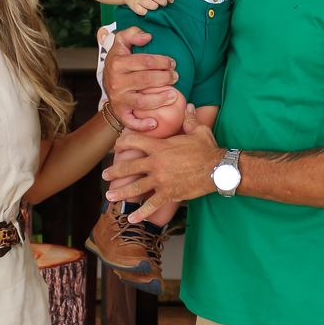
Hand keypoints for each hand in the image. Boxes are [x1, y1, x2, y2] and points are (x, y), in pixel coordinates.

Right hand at [103, 26, 181, 131]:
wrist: (107, 82)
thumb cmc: (120, 61)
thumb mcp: (121, 43)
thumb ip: (132, 33)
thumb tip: (148, 37)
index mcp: (117, 63)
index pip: (145, 61)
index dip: (162, 61)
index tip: (173, 63)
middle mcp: (116, 82)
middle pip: (146, 80)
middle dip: (165, 78)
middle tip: (176, 77)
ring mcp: (118, 99)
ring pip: (142, 101)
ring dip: (160, 100)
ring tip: (174, 96)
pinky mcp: (120, 113)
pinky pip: (131, 122)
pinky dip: (142, 125)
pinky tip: (155, 123)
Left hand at [103, 106, 220, 221]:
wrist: (218, 169)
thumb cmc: (208, 149)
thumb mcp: (197, 130)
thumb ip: (188, 119)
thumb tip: (187, 106)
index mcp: (160, 147)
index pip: (135, 141)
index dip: (123, 142)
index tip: (117, 145)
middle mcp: (156, 163)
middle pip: (129, 167)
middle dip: (114, 171)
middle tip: (105, 175)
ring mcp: (161, 180)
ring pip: (136, 187)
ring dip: (121, 192)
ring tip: (109, 196)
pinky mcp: (169, 194)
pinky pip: (152, 205)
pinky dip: (141, 213)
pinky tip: (132, 218)